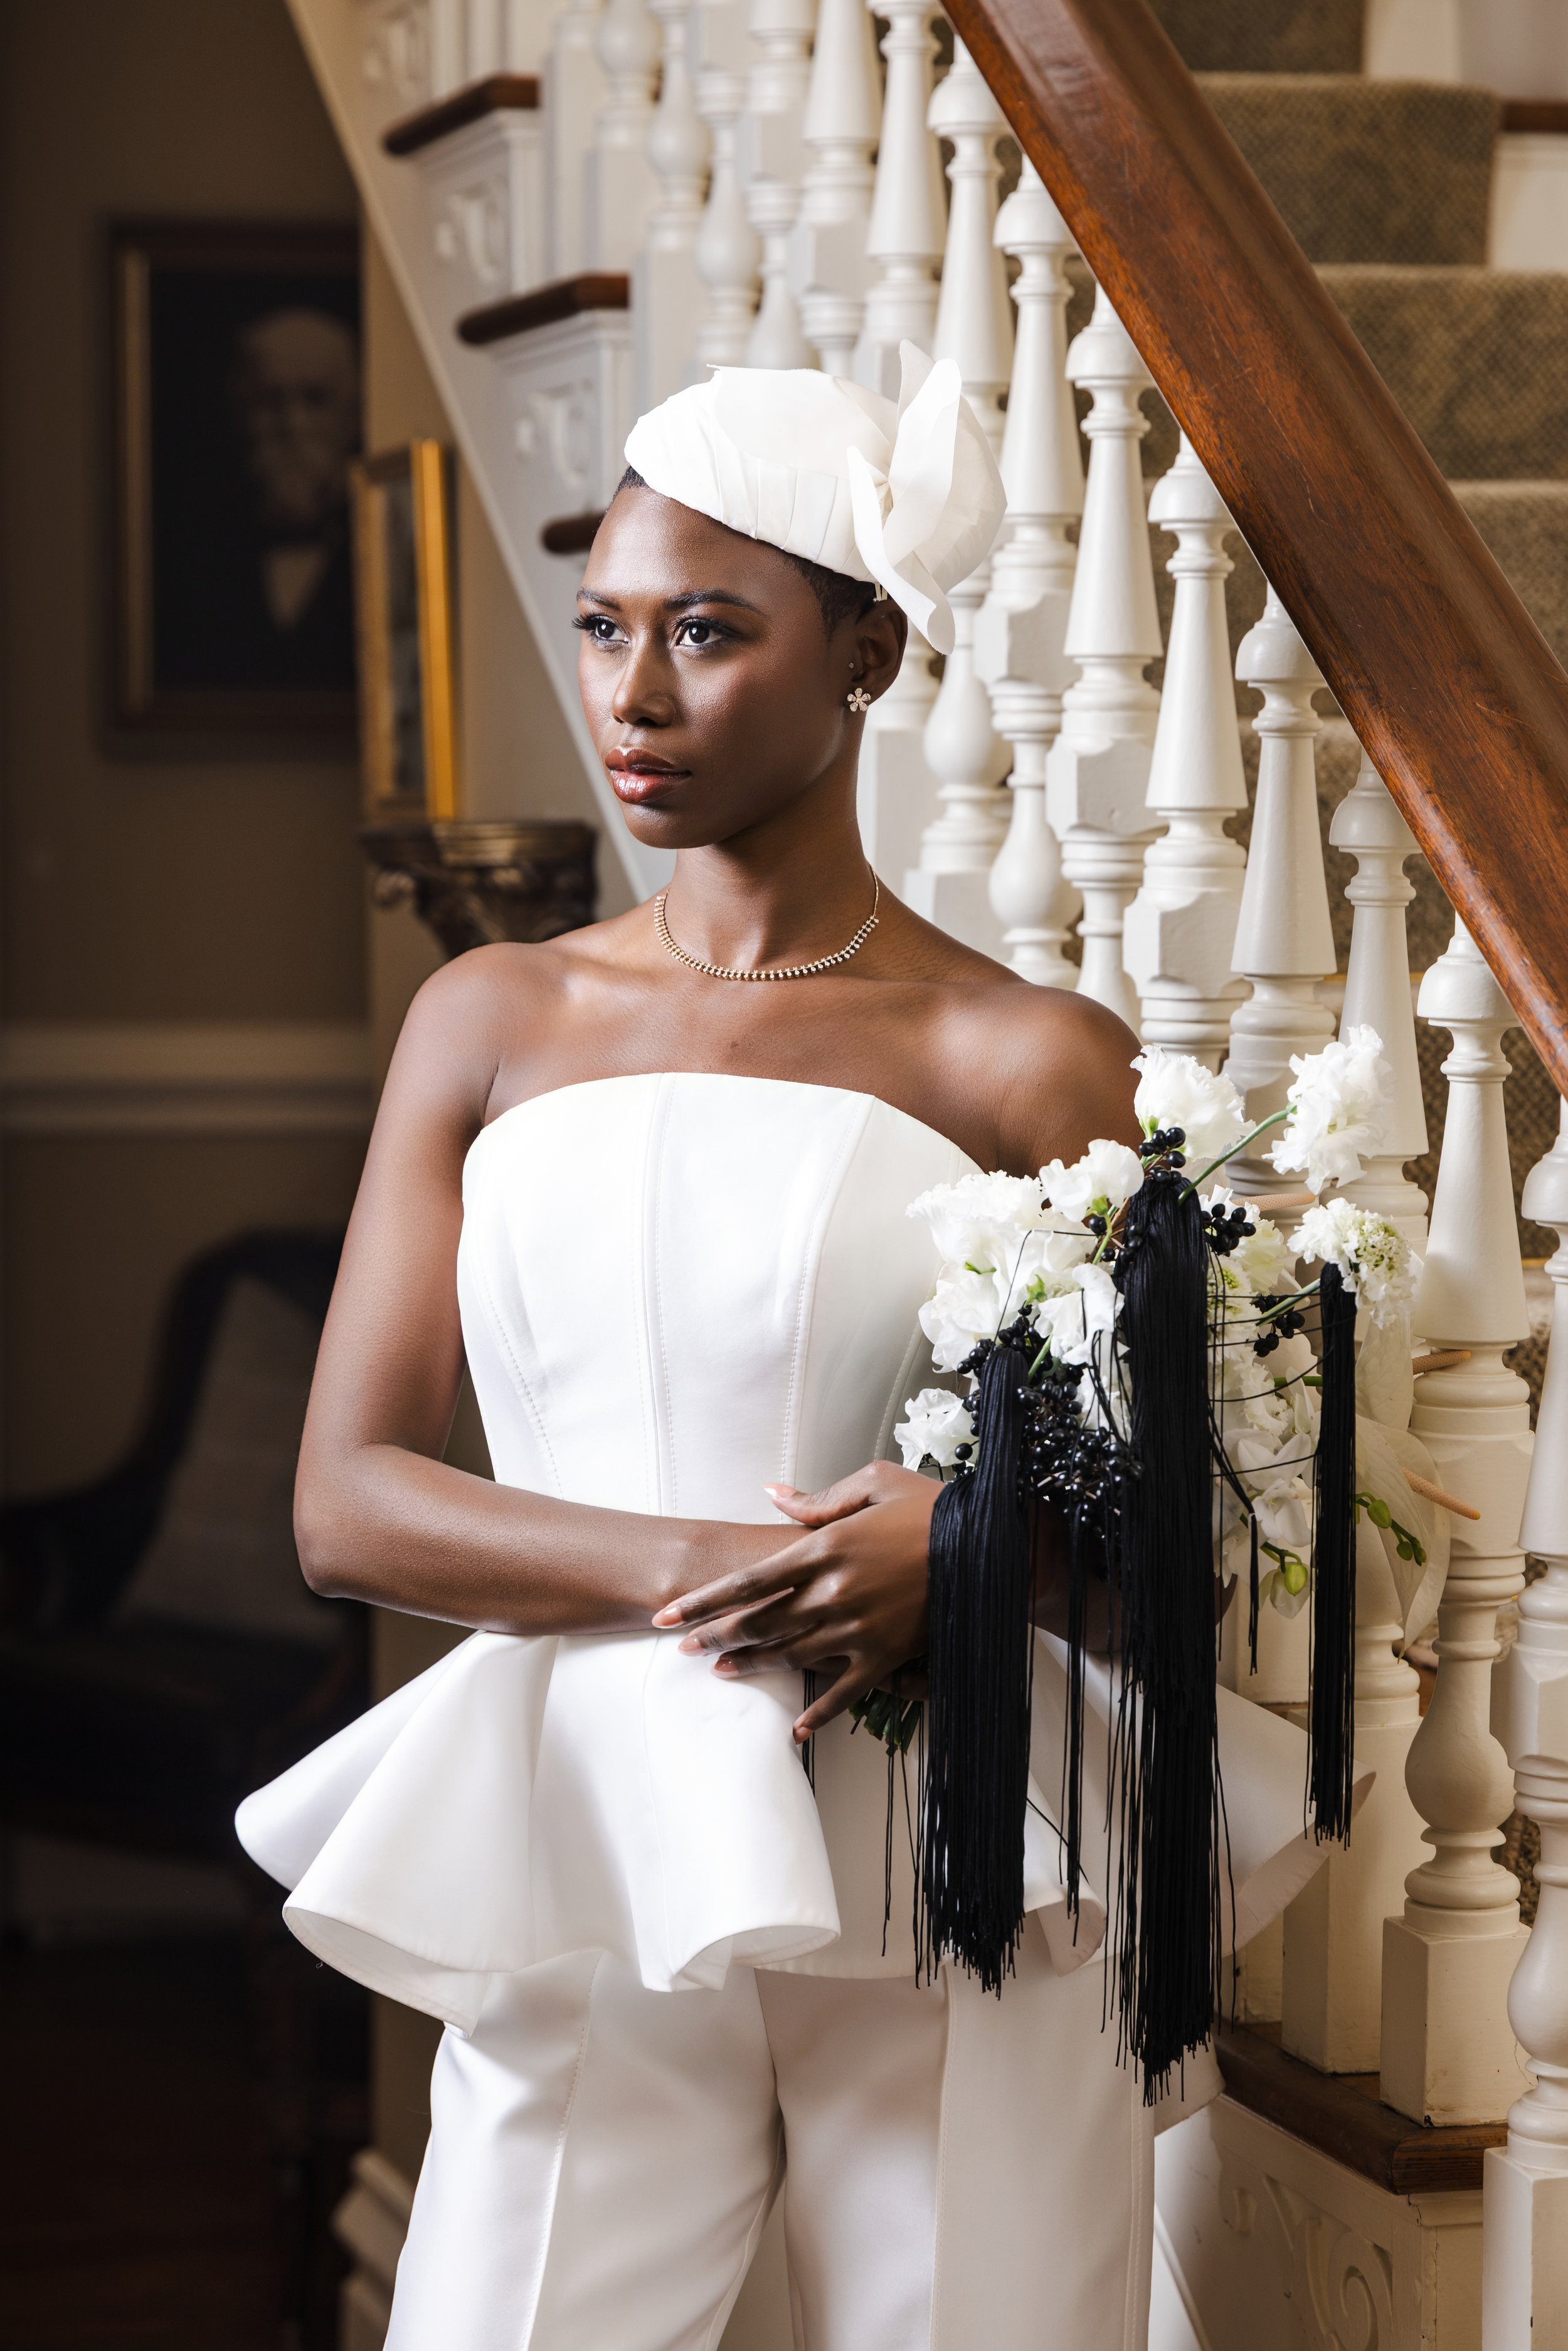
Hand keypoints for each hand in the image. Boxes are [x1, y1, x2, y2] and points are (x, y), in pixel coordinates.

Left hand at [651, 1461, 937, 1741]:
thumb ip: (815, 1498)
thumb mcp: (872, 1482)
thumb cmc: (929, 1507)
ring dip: (751, 1665)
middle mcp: (833, 1593)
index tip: (669, 1614)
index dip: (702, 1601)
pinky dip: (819, 1714)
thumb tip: (770, 1493)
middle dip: (714, 1635)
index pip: (747, 1582)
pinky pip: (845, 1692)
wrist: (990, 1544)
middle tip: (682, 1647)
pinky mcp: (887, 1655)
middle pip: (758, 1623)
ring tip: (719, 1670)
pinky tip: (795, 1731)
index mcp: (824, 1548)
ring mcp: (859, 1629)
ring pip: (791, 1655)